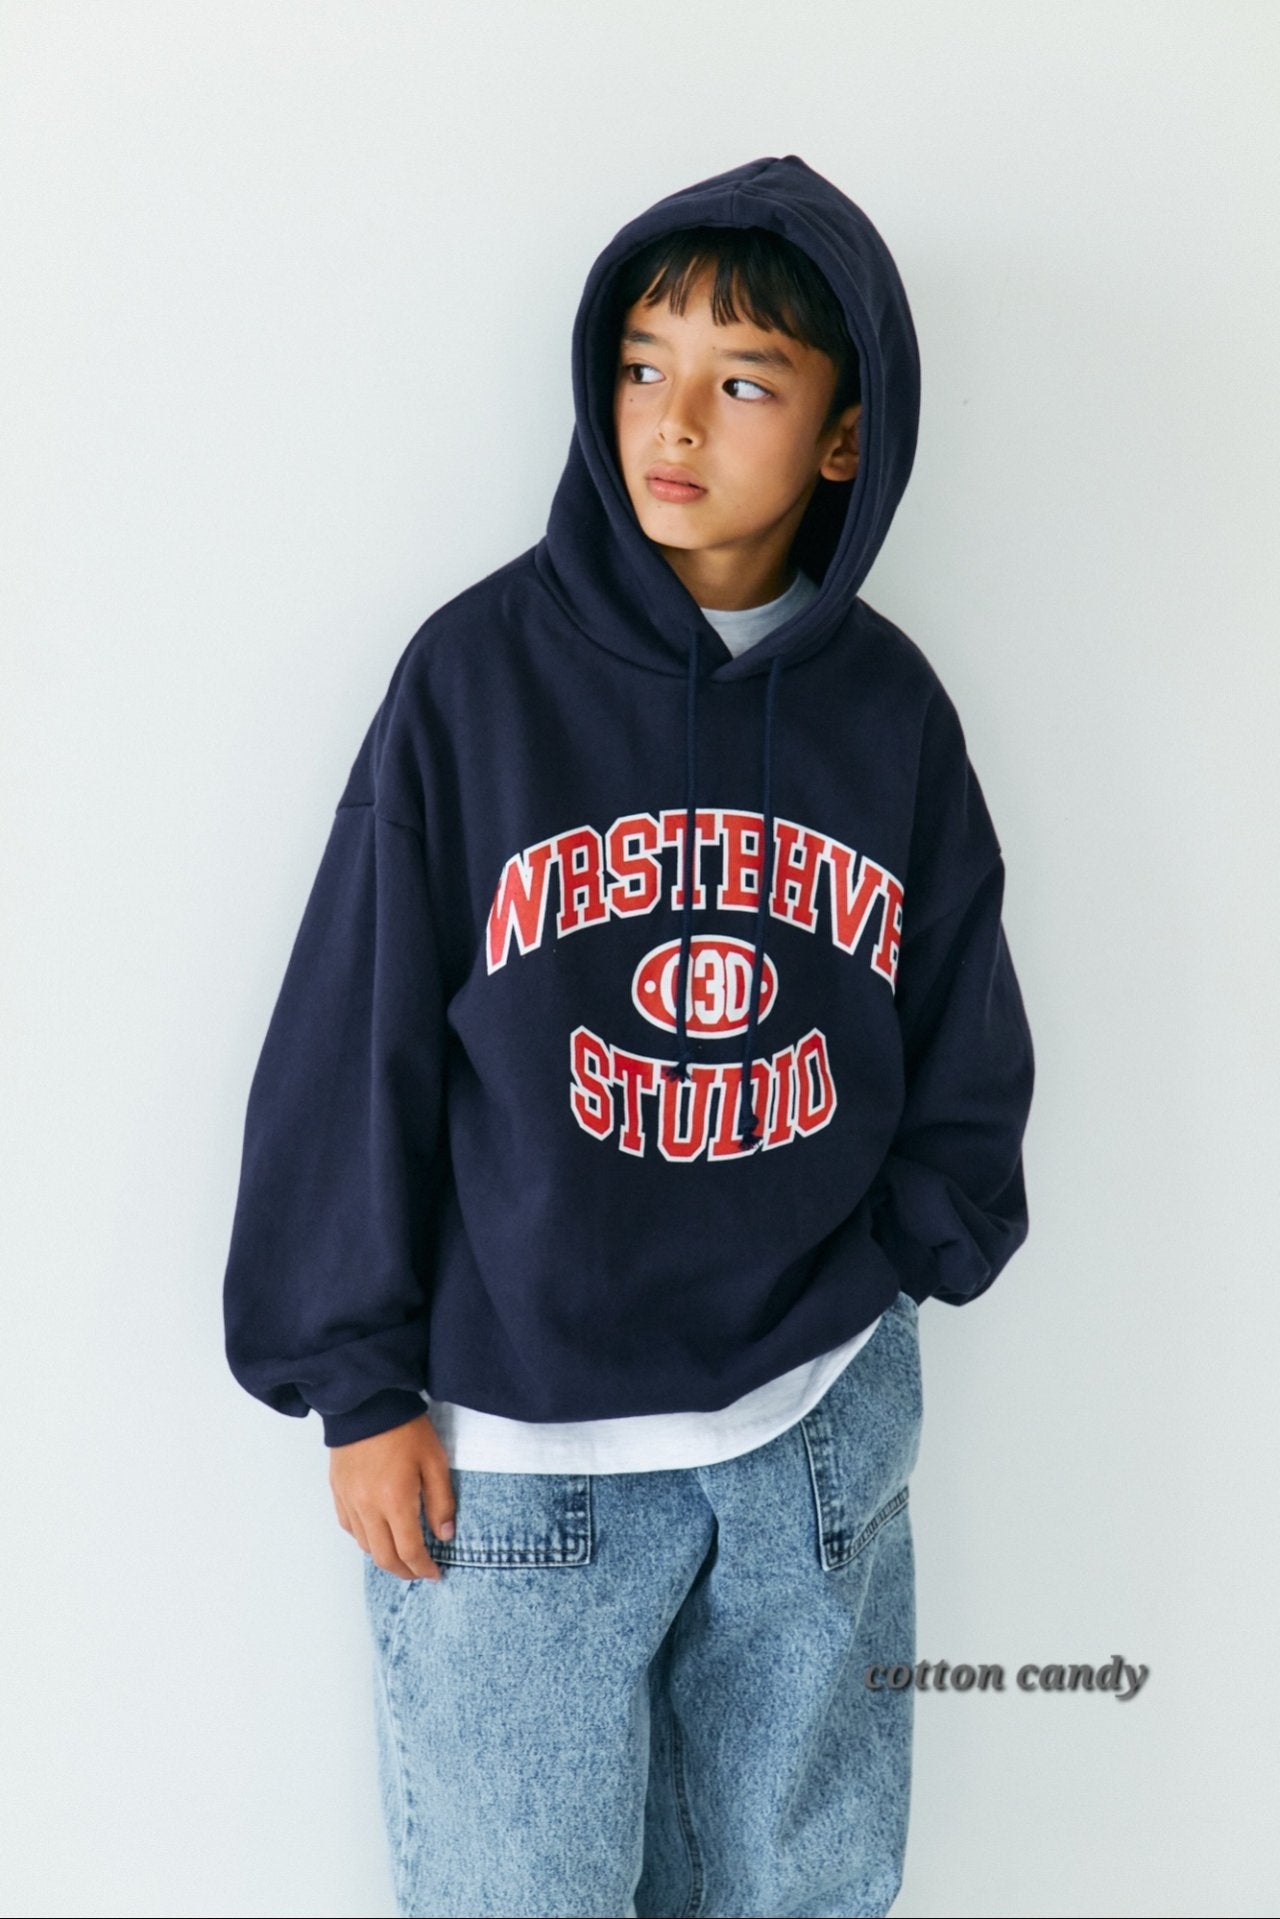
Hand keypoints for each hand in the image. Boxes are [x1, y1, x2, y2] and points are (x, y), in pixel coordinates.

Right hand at [329, 1411, 455, 1580]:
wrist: (367, 1402)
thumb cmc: (405, 1428)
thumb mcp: (435, 1461)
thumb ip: (441, 1501)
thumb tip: (444, 1535)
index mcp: (395, 1501)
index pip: (409, 1551)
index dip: (423, 1568)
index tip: (435, 1574)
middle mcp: (367, 1507)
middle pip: (384, 1557)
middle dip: (404, 1571)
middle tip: (420, 1572)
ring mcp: (349, 1500)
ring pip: (365, 1546)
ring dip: (384, 1557)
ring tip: (401, 1556)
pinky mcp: (337, 1491)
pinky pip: (349, 1527)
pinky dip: (365, 1538)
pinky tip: (377, 1534)